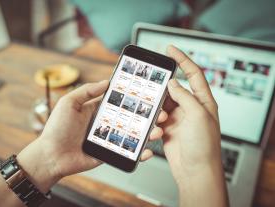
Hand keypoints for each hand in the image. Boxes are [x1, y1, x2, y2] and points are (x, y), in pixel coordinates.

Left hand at [17, 80, 166, 192]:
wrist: (51, 156)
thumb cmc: (56, 128)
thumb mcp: (69, 103)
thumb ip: (87, 90)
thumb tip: (107, 81)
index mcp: (97, 109)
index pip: (120, 101)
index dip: (133, 98)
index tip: (148, 94)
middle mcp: (105, 123)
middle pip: (131, 118)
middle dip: (147, 115)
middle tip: (159, 113)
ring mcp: (109, 138)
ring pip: (132, 135)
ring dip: (148, 132)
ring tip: (158, 129)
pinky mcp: (109, 153)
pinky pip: (126, 152)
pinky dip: (139, 152)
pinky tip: (147, 150)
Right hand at [154, 46, 227, 205]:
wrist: (195, 171)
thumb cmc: (204, 146)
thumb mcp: (197, 115)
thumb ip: (184, 96)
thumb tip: (173, 83)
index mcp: (203, 101)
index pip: (193, 74)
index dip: (182, 59)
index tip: (170, 49)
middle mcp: (191, 108)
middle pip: (174, 88)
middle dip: (163, 89)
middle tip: (153, 88)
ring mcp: (179, 118)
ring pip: (163, 103)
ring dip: (157, 108)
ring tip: (160, 118)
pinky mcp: (169, 128)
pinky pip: (157, 117)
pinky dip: (154, 121)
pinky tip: (157, 128)